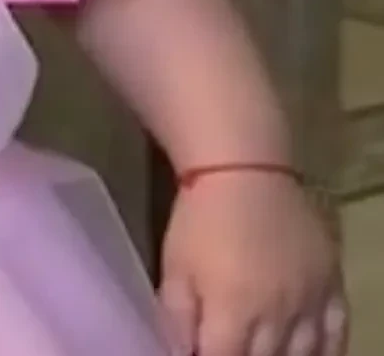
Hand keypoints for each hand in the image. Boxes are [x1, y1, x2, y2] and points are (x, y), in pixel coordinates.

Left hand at [159, 170, 345, 355]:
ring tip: (264, 352)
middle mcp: (277, 315)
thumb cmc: (200, 221)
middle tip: (233, 347)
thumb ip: (176, 318)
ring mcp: (310, 303)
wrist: (245, 174)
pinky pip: (337, 335)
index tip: (202, 354)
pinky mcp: (332, 287)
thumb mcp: (174, 268)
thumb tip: (178, 352)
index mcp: (233, 311)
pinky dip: (326, 353)